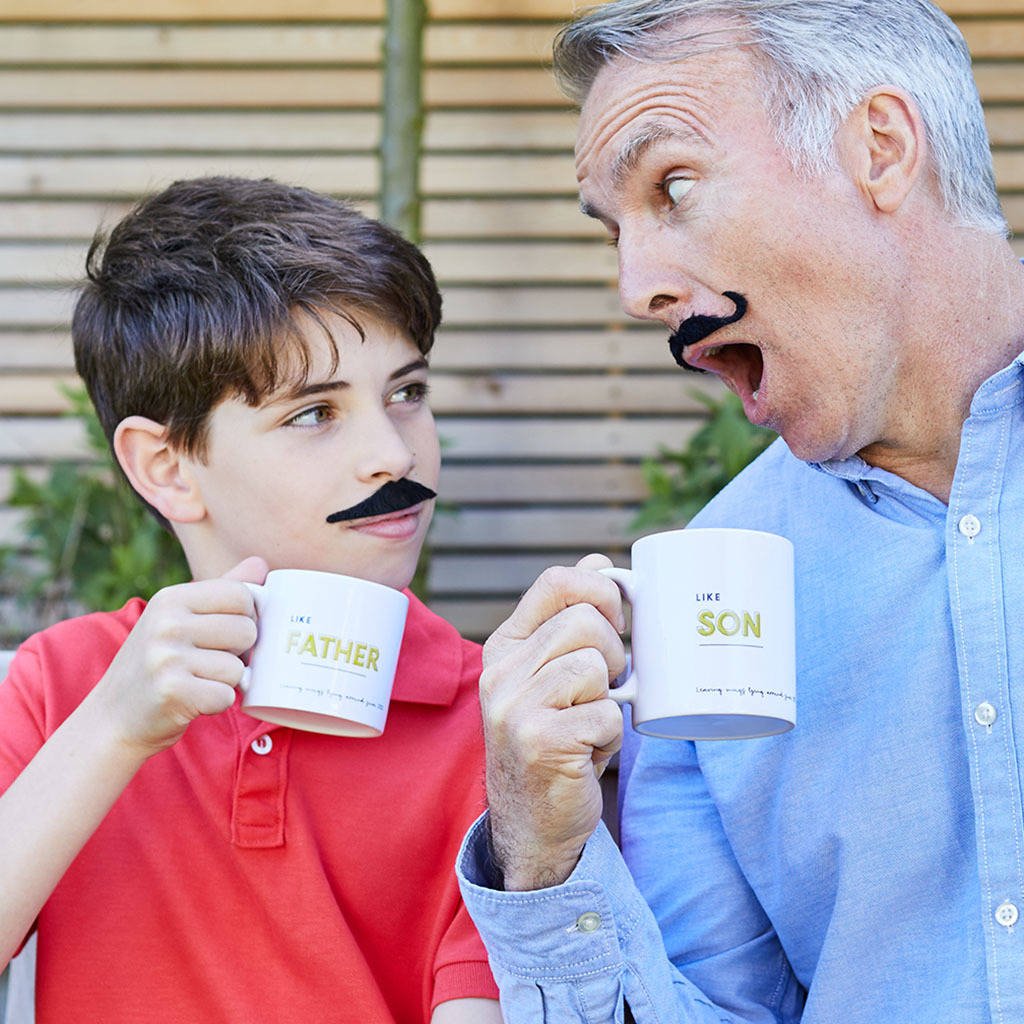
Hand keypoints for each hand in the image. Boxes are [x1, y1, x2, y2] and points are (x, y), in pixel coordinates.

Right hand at [92, 556, 266, 758]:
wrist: (113, 717)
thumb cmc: (159, 663)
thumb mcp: (180, 618)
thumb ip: (222, 589)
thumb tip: (261, 563)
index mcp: (171, 598)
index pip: (241, 594)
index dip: (247, 616)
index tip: (228, 632)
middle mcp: (166, 623)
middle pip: (247, 630)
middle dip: (239, 652)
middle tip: (208, 661)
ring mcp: (166, 658)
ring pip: (238, 667)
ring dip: (227, 681)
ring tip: (197, 681)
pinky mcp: (172, 692)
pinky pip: (226, 696)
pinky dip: (218, 703)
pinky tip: (194, 700)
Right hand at [480, 554, 626, 890]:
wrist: (533, 822)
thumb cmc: (556, 738)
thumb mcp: (554, 673)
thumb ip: (570, 619)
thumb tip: (599, 561)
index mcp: (505, 646)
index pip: (556, 582)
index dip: (601, 590)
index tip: (617, 619)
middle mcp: (501, 671)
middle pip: (585, 621)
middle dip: (614, 653)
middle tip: (605, 689)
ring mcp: (515, 707)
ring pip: (596, 667)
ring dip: (610, 700)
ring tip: (590, 723)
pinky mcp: (540, 742)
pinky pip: (606, 715)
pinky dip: (611, 736)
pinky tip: (588, 752)